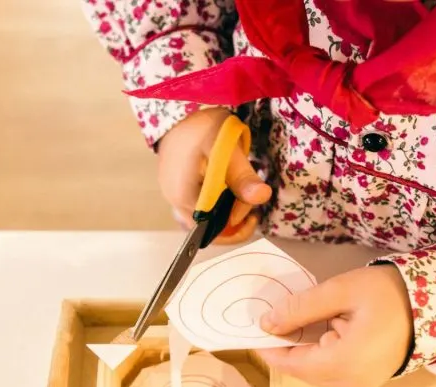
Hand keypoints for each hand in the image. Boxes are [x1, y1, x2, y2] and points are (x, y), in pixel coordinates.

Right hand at [157, 108, 270, 243]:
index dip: (236, 228)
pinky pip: (201, 205)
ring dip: (227, 209)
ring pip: (207, 217)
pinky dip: (218, 202)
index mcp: (185, 197)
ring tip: (241, 190)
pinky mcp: (178, 187)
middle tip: (250, 197)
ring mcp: (174, 195)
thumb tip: (261, 197)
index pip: (213, 232)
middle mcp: (176, 202)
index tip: (253, 214)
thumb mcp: (225, 148)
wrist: (178, 106)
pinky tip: (228, 186)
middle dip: (234, 217)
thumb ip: (242, 176)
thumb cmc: (201, 125)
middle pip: (210, 227)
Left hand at [257, 265, 414, 386]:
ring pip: (318, 374)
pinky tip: (325, 331)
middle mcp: (352, 382)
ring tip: (301, 322)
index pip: (292, 363)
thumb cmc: (389, 293)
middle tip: (276, 320)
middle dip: (287, 348)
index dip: (269, 349)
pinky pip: (335, 372)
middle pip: (304, 371)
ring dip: (306, 352)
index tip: (254, 330)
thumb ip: (301, 308)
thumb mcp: (341, 291)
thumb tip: (266, 323)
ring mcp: (363, 385)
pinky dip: (323, 355)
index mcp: (344, 363)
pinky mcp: (370, 381)